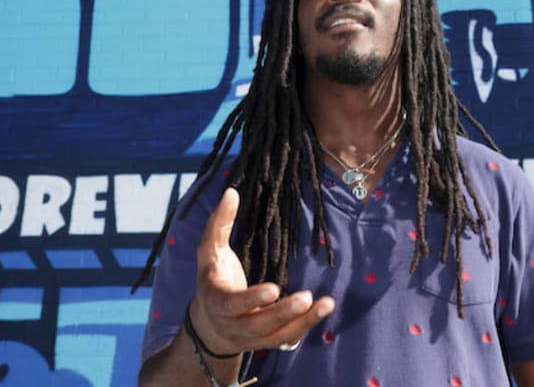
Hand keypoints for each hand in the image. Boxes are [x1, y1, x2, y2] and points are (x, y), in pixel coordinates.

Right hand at [188, 188, 334, 353]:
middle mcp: (231, 324)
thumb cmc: (212, 278)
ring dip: (302, 322)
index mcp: (215, 300)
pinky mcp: (265, 342)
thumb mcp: (209, 252)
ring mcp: (250, 338)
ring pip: (275, 336)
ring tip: (326, 304)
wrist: (208, 325)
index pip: (231, 304)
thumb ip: (218, 224)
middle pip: (257, 324)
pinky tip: (324, 309)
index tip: (273, 289)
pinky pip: (286, 339)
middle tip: (307, 297)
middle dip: (282, 312)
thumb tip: (231, 192)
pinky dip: (305, 327)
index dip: (251, 299)